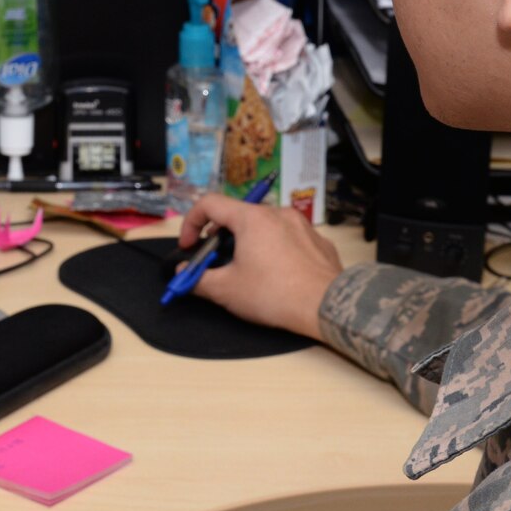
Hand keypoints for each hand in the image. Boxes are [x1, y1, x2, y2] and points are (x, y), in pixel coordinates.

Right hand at [177, 194, 341, 337]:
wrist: (327, 307)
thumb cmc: (274, 294)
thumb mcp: (226, 290)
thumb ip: (197, 279)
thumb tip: (183, 274)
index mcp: (251, 218)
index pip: (210, 204)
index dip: (191, 222)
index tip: (189, 245)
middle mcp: (278, 213)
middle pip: (239, 215)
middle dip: (221, 237)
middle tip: (217, 261)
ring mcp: (302, 225)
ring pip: (265, 226)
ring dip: (249, 242)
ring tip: (249, 270)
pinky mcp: (319, 241)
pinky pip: (289, 239)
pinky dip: (276, 250)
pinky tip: (278, 276)